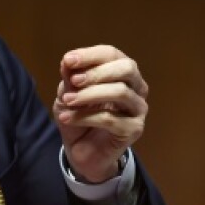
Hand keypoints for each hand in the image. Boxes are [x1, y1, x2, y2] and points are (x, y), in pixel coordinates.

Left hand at [54, 46, 148, 183]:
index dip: (90, 55)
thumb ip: (69, 79)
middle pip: (127, 68)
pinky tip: (66, 118)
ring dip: (90, 94)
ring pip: (121, 92)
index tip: (68, 60)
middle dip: (97, 72)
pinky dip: (85, 117)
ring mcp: (138, 108)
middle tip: (73, 80)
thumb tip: (68, 62)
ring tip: (67, 100)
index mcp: (121, 72)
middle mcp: (136, 87)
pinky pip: (111, 119)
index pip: (112, 54)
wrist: (81, 150)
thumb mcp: (67, 94)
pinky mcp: (134, 129)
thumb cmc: (78, 116)